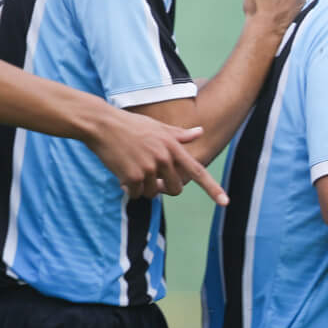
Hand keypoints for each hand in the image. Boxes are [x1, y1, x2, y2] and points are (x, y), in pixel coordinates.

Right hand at [87, 106, 225, 204]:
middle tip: (150, 178)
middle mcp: (164, 158)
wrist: (102, 125)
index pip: (197, 171)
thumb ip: (179, 134)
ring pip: (152, 193)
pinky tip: (122, 173)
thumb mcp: (157, 126)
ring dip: (143, 188)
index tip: (225, 202)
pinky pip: (135, 194)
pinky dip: (128, 189)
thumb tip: (200, 131)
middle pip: (175, 189)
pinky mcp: (133, 176)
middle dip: (163, 188)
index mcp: (172, 146)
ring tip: (132, 168)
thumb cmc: (129, 125)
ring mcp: (148, 168)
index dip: (212, 188)